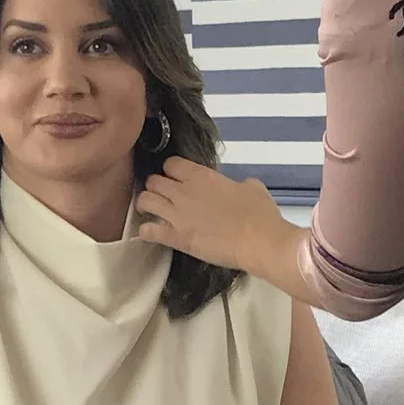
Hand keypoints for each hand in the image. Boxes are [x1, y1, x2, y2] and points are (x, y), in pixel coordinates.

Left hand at [133, 157, 298, 286]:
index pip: (171, 163)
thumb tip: (238, 188)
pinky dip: (146, 232)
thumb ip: (237, 184)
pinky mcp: (175, 237)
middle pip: (153, 180)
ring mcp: (176, 214)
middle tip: (163, 197)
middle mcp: (183, 191)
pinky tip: (152, 233)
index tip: (177, 179)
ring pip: (144, 201)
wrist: (257, 240)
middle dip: (155, 187)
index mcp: (201, 175)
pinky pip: (147, 231)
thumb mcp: (252, 187)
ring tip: (151, 212)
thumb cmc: (259, 214)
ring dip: (146, 205)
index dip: (172, 171)